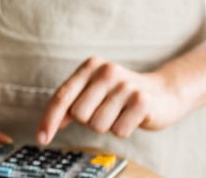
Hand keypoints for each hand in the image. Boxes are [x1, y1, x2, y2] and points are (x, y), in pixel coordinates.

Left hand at [37, 57, 189, 144]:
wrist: (164, 92)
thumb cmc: (120, 95)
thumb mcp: (93, 91)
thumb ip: (70, 103)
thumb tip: (49, 125)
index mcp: (91, 66)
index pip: (62, 96)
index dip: (49, 120)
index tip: (41, 138)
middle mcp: (107, 71)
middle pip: (79, 115)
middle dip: (89, 120)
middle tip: (106, 110)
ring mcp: (126, 85)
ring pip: (97, 125)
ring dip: (107, 125)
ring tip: (119, 113)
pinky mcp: (142, 101)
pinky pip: (118, 131)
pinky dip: (123, 130)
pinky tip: (132, 117)